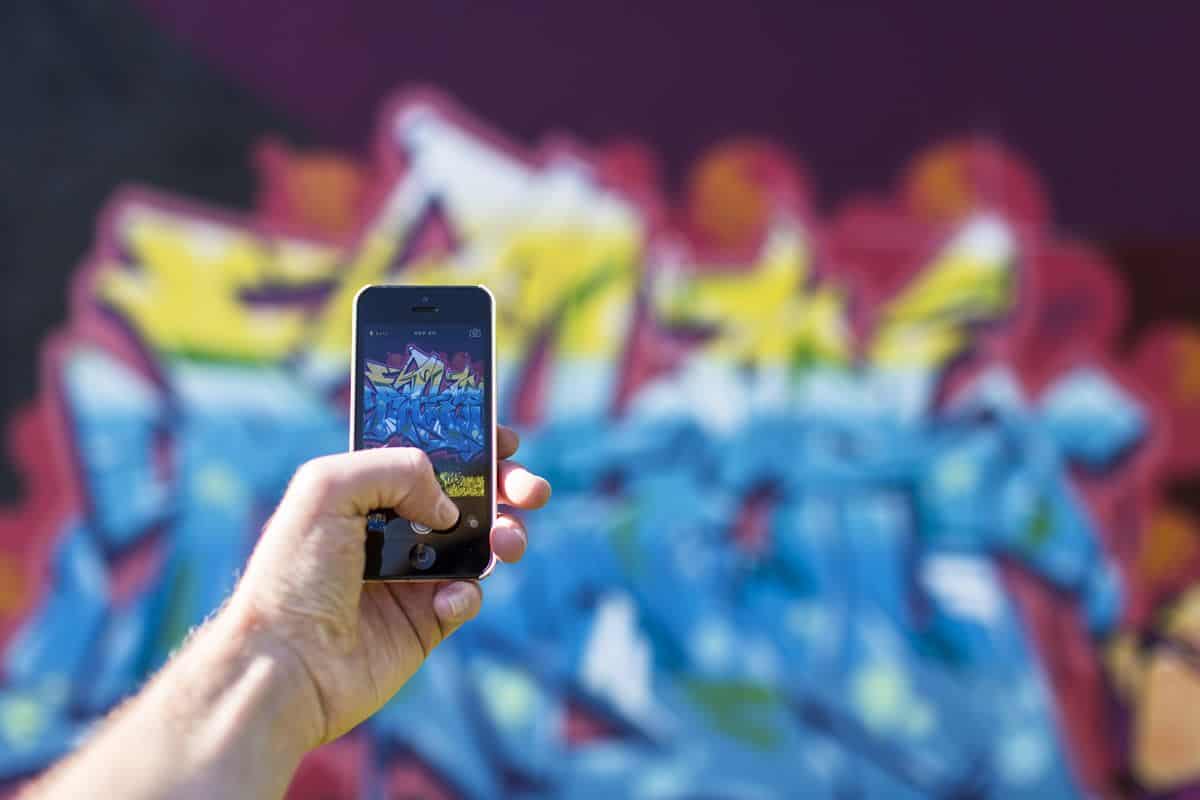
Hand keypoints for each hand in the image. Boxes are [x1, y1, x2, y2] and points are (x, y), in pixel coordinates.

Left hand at [225, 425, 549, 751]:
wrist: (286, 665)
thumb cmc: (293, 575)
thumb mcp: (328, 488)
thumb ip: (397, 468)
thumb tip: (446, 507)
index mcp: (363, 490)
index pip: (424, 454)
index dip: (467, 443)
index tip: (505, 439)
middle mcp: (389, 528)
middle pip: (464, 495)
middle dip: (506, 485)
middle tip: (530, 489)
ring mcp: (409, 576)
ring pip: (478, 542)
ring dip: (505, 533)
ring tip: (509, 542)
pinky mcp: (424, 622)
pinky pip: (466, 597)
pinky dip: (469, 593)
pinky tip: (447, 600)